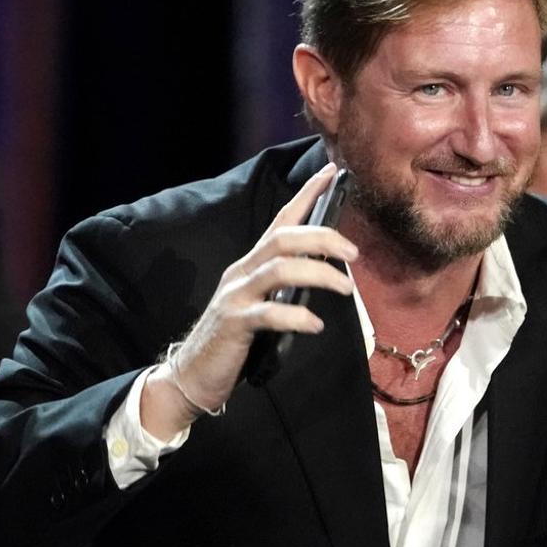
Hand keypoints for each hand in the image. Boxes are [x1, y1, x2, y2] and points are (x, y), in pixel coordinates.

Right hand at [141, 163, 357, 438]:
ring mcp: (235, 296)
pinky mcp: (233, 324)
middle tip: (354, 252)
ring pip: (279, 270)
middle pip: (283, 239)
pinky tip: (315, 324)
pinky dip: (296, 317)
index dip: (306, 194)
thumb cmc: (235, 338)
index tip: (331, 172)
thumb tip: (325, 270)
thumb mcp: (262, 302)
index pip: (281, 219)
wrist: (192, 374)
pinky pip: (268, 314)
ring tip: (346, 289)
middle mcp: (242, 271)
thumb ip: (285, 285)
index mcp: (251, 263)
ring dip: (319, 274)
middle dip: (322, 237)